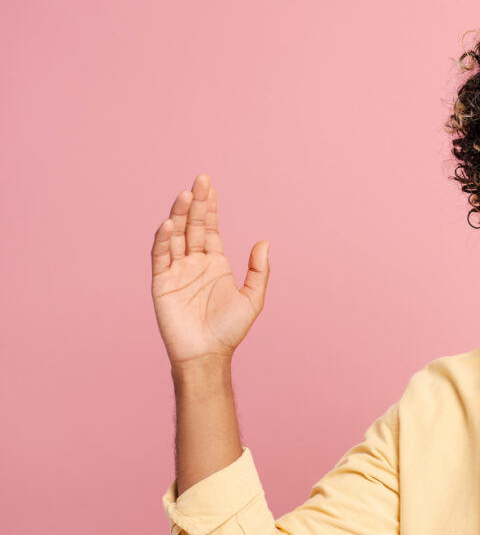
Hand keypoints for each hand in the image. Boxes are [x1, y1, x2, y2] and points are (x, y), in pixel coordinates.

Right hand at [151, 174, 269, 365]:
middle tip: (200, 180)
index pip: (210, 229)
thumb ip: (259, 271)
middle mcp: (194, 263)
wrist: (207, 355)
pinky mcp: (162, 283)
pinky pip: (161, 257)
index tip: (210, 186)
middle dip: (197, 203)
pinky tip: (169, 223)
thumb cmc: (229, 330)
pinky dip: (163, 239)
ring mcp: (177, 271)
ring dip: (180, 215)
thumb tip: (265, 242)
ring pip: (176, 236)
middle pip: (193, 226)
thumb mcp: (253, 299)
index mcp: (215, 263)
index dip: (211, 208)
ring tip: (186, 195)